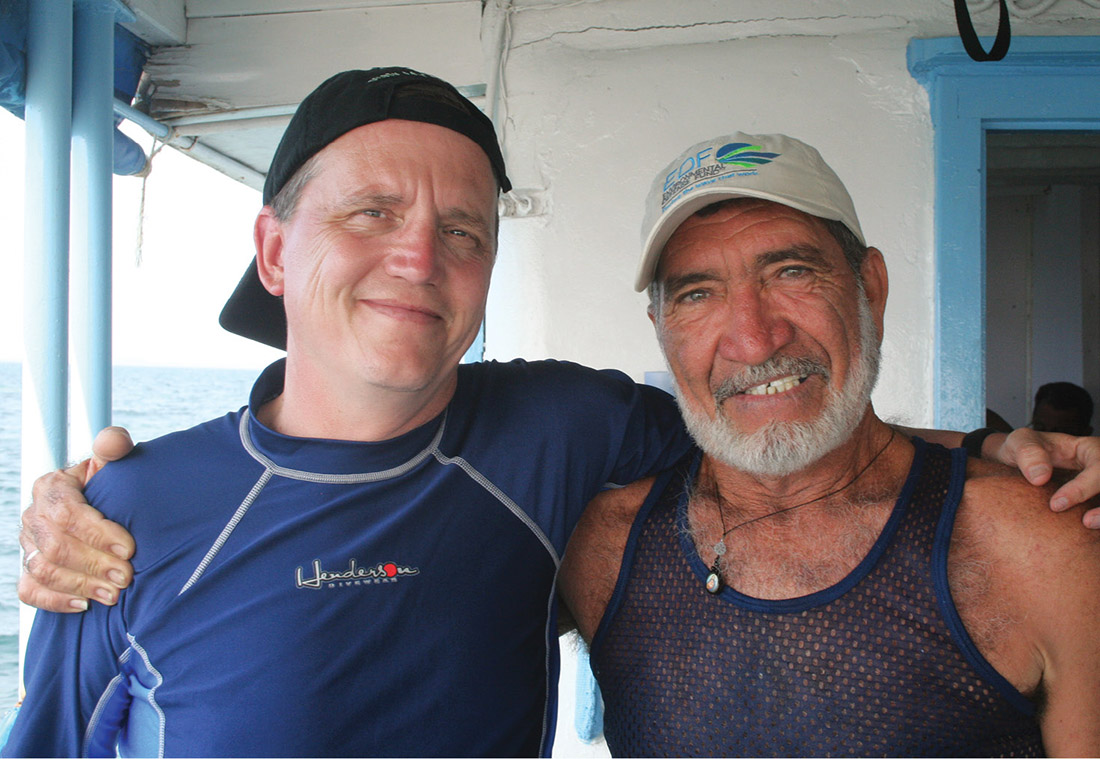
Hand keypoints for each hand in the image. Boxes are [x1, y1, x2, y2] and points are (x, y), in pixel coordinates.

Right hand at [19, 427, 136, 611]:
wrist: (98, 505)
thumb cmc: (109, 484)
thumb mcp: (112, 463)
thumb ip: (114, 447)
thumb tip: (116, 442)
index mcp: (51, 487)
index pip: (67, 513)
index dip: (98, 533)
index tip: (129, 547)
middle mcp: (34, 516)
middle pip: (56, 547)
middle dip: (94, 564)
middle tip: (126, 576)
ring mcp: (28, 545)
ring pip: (43, 570)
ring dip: (81, 585)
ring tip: (114, 593)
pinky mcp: (28, 569)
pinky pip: (30, 590)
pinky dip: (55, 600)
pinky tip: (84, 605)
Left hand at [987, 428, 1099, 526]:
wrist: (1020, 463)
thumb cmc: (1024, 450)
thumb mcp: (1019, 441)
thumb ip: (1028, 453)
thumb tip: (1040, 478)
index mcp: (1090, 449)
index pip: (1099, 467)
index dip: (1082, 488)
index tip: (1055, 505)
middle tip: (1085, 522)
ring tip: (1088, 524)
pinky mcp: (1097, 501)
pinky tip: (1088, 532)